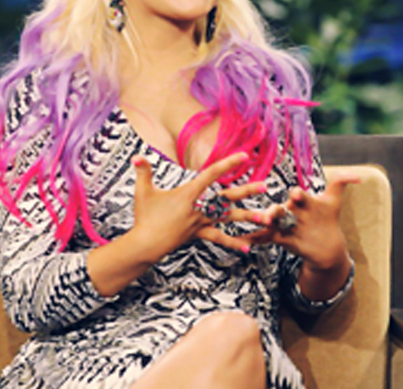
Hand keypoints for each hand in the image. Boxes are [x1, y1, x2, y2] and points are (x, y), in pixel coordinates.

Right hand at [130, 152, 265, 260]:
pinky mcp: (199, 234)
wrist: (145, 245)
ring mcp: (200, 222)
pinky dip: (233, 242)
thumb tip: (135, 155)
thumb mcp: (142, 192)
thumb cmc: (144, 217)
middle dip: (247, 191)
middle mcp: (199, 208)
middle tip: (266, 186)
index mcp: (189, 194)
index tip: (244, 156)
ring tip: (267, 218)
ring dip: (248, 217)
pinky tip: (248, 247)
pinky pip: (218, 238)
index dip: (228, 164)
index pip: (211, 175)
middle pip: (227, 198)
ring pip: (228, 219)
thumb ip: (142, 171)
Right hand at [243, 174, 358, 271]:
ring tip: (262, 224)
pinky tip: (245, 241)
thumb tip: (359, 176)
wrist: (324, 243)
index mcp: (302, 201)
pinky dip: (254, 239)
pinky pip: (264, 237)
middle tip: (276, 211)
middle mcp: (290, 210)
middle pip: (282, 208)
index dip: (298, 195)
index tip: (297, 194)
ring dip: (265, 222)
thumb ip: (341, 183)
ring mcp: (283, 223)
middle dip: (277, 210)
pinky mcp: (279, 237)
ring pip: (272, 222)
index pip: (299, 195)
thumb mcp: (333, 201)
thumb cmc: (326, 217)